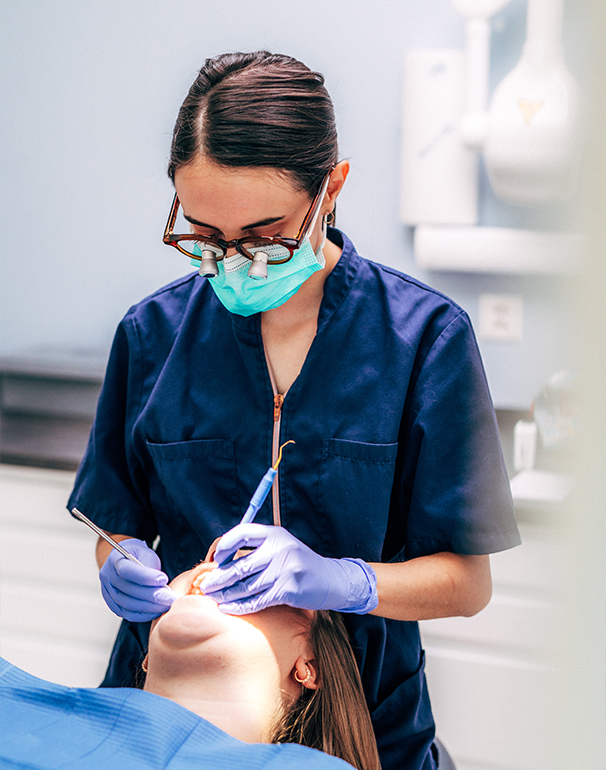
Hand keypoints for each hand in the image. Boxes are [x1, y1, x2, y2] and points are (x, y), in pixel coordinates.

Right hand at [99, 538, 177, 621]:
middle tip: (172, 598)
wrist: (125, 561)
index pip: (127, 571)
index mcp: (115, 560)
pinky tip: (158, 611)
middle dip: (154, 596)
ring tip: (168, 605)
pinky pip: (128, 614)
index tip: (164, 579)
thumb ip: (150, 567)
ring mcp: (108, 593)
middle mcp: (108, 577)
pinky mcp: (113, 605)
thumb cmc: (138, 556)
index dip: (146, 577)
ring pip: (129, 605)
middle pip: (130, 591)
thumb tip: (161, 584)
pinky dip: (144, 614)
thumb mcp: (146, 553)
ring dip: (151, 607)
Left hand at [200, 524, 377, 614]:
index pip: (243, 533)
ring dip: (226, 593)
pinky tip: (228, 607)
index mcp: (275, 534)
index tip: (216, 558)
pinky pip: (257, 600)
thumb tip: (221, 559)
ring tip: (214, 597)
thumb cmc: (298, 563)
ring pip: (247, 585)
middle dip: (220, 577)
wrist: (329, 579)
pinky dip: (239, 606)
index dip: (225, 545)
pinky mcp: (288, 590)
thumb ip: (256, 548)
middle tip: (206, 585)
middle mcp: (280, 549)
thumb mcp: (281, 546)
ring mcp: (285, 570)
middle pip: (241, 564)